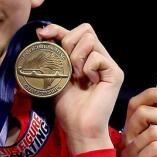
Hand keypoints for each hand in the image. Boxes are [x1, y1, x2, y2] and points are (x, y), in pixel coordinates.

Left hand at [35, 22, 121, 154]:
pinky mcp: (115, 73)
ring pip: (90, 39)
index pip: (74, 32)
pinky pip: (97, 56)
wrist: (79, 128)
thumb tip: (40, 32)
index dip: (58, 29)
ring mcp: (108, 64)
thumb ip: (50, 55)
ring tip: (77, 77)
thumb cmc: (67, 108)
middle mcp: (98, 58)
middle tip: (66, 66)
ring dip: (76, 58)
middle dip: (68, 43)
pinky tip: (88, 82)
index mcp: (84, 57)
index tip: (42, 35)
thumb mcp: (53, 76)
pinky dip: (87, 68)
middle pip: (85, 29)